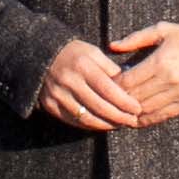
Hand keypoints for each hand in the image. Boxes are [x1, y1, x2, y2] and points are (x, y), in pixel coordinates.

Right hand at [34, 38, 148, 130]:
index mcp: (82, 65)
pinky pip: (73, 121)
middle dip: (119, 117)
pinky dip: (90, 126)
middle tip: (132, 121)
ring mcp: (58, 94)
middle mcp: (69, 81)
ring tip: (119, 125)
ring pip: (86, 117)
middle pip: (99, 106)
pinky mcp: (50, 105)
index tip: (137, 109)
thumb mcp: (92, 52)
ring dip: (106, 124)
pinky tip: (101, 125)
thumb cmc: (73, 53)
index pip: (108, 89)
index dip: (124, 102)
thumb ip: (110, 68)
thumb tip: (128, 86)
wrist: (41, 56)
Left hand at [109, 23, 178, 119]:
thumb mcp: (162, 30)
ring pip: (146, 109)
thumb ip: (136, 38)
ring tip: (119, 110)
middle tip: (109, 100)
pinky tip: (136, 118)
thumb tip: (112, 46)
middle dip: (119, 100)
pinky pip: (161, 116)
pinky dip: (146, 120)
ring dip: (130, 112)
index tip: (106, 85)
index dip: (113, 86)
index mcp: (160, 61)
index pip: (128, 81)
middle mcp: (169, 80)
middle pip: (134, 97)